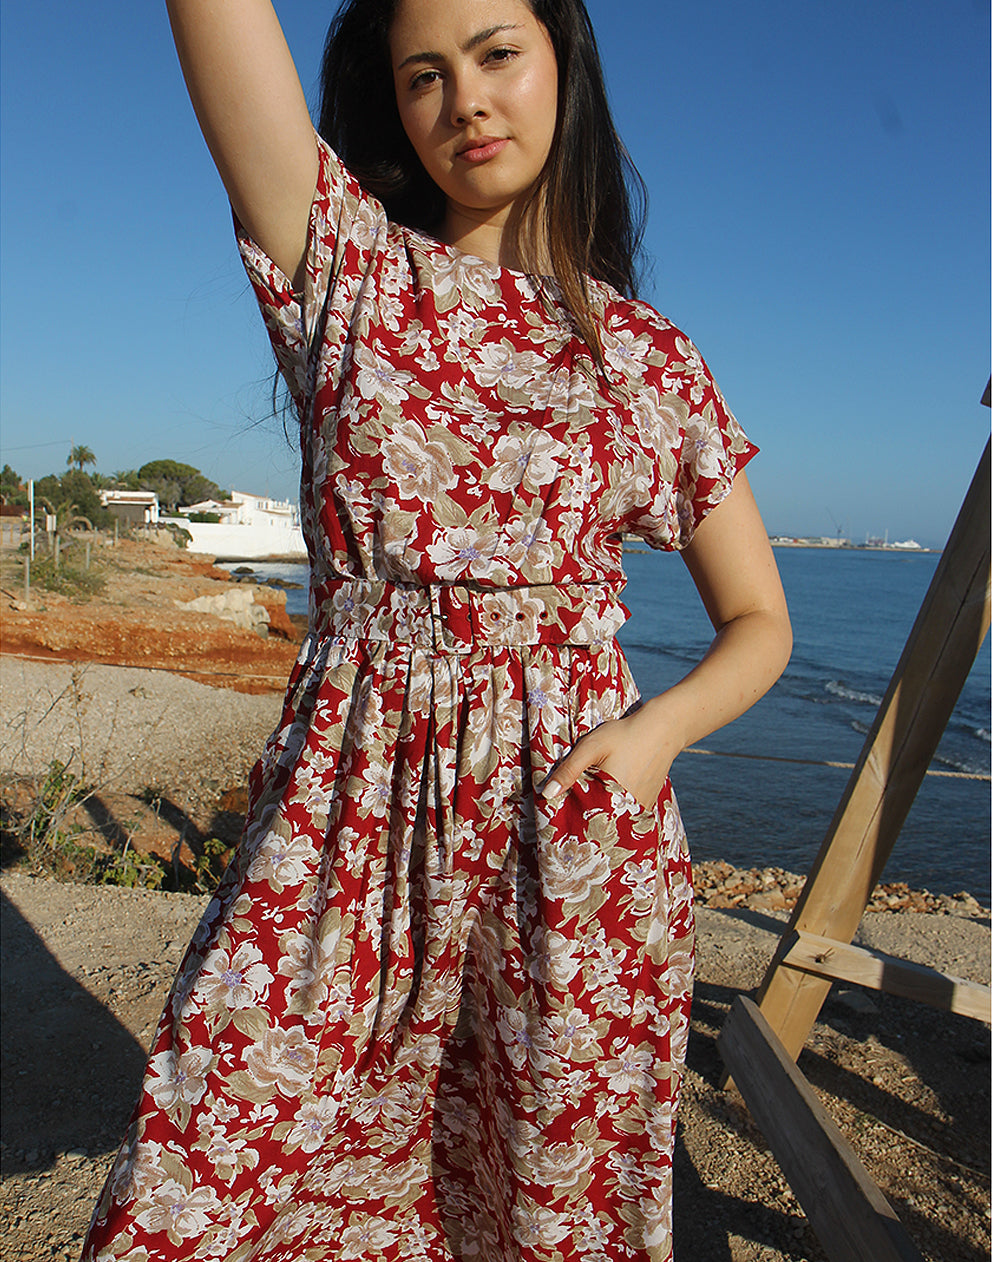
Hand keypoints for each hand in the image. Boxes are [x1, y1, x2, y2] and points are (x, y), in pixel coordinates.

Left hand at [539, 706, 681, 812]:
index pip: (587, 820)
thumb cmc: (623, 735)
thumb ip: (569, 770)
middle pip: (603, 822)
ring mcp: (642, 806)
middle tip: (575, 820)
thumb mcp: (591, 747)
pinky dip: (618, 810)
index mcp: (612, 796)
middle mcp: (630, 806)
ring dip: (605, 816)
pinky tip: (610, 800)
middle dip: (588, 820)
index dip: (574, 822)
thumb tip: (547, 794)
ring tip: (592, 809)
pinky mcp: (650, 802)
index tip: (562, 823)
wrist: (662, 728)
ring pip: (617, 819)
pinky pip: (629, 814)